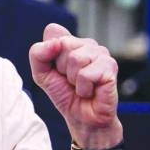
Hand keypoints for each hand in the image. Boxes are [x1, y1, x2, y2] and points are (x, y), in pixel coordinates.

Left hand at [29, 24, 121, 148]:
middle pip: (63, 44)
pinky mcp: (111, 67)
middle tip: (70, 80)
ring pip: (75, 59)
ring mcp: (102, 54)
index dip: (48, 56)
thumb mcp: (41, 74)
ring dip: (73, 79)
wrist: (82, 118)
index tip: (56, 70)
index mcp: (71, 41)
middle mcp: (88, 44)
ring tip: (81, 86)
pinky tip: (90, 91)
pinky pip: (86, 74)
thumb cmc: (65, 94)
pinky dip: (83, 88)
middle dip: (60, 68)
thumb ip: (38, 54)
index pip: (52, 32)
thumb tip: (55, 42)